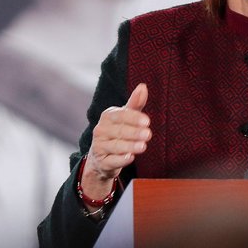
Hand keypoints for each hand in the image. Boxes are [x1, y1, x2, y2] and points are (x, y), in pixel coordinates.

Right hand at [82, 83, 149, 199]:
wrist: (102, 157)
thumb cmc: (117, 132)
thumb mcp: (126, 117)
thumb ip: (135, 103)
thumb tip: (143, 86)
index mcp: (107, 116)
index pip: (120, 115)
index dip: (134, 118)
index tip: (147, 121)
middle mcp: (101, 130)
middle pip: (119, 131)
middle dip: (134, 133)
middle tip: (148, 134)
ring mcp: (99, 146)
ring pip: (116, 146)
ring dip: (130, 146)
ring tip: (143, 146)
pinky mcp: (102, 161)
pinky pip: (112, 160)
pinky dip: (121, 160)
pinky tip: (130, 158)